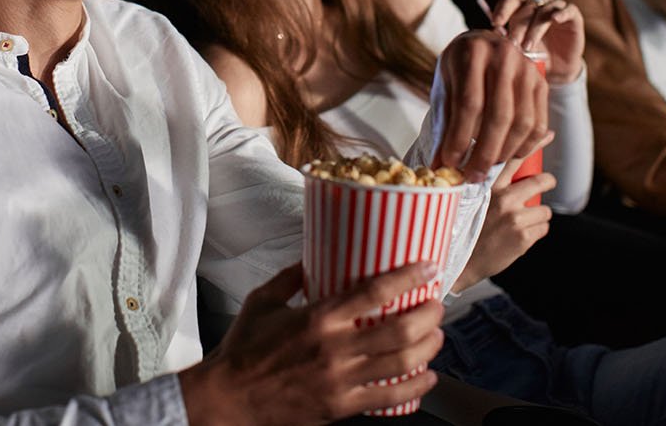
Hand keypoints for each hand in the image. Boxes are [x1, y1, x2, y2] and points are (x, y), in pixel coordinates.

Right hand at [179, 262, 443, 424]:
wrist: (228, 398)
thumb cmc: (243, 349)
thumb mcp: (262, 302)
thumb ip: (289, 278)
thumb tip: (312, 259)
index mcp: (317, 318)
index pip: (374, 292)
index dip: (408, 278)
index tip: (428, 269)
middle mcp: (335, 348)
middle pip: (400, 330)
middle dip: (429, 315)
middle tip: (437, 305)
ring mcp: (340, 381)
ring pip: (401, 364)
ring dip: (428, 348)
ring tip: (436, 336)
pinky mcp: (340, 407)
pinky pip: (388, 399)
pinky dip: (415, 387)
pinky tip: (426, 378)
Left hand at [429, 30, 547, 178]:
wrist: (483, 43)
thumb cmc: (458, 71)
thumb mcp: (444, 88)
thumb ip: (443, 124)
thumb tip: (440, 167)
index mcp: (472, 54)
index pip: (469, 104)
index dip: (460, 138)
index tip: (450, 163)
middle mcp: (503, 56)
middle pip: (499, 115)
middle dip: (484, 153)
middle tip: (472, 176)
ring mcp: (526, 68)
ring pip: (522, 122)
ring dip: (505, 152)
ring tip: (487, 167)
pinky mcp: (540, 82)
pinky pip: (539, 123)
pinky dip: (525, 146)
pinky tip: (509, 155)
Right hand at [453, 156, 556, 290]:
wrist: (456, 262)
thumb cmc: (459, 230)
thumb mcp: (465, 199)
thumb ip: (482, 185)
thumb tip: (498, 173)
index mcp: (487, 186)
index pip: (513, 158)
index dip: (533, 143)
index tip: (547, 134)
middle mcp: (503, 199)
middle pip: (540, 181)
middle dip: (547, 181)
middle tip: (547, 183)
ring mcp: (515, 218)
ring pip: (544, 209)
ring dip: (538, 215)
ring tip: (523, 222)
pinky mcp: (523, 238)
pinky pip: (543, 229)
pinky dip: (536, 232)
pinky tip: (520, 237)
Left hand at [482, 0, 584, 83]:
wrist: (557, 69)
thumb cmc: (534, 56)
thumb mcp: (518, 50)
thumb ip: (507, 40)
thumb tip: (493, 33)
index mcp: (523, 8)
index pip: (511, 1)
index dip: (503, 10)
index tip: (495, 23)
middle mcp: (540, 4)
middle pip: (527, 6)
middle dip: (518, 26)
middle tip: (513, 42)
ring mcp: (557, 8)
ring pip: (545, 9)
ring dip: (535, 28)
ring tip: (528, 46)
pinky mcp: (573, 16)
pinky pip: (569, 9)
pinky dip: (561, 13)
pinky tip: (555, 19)